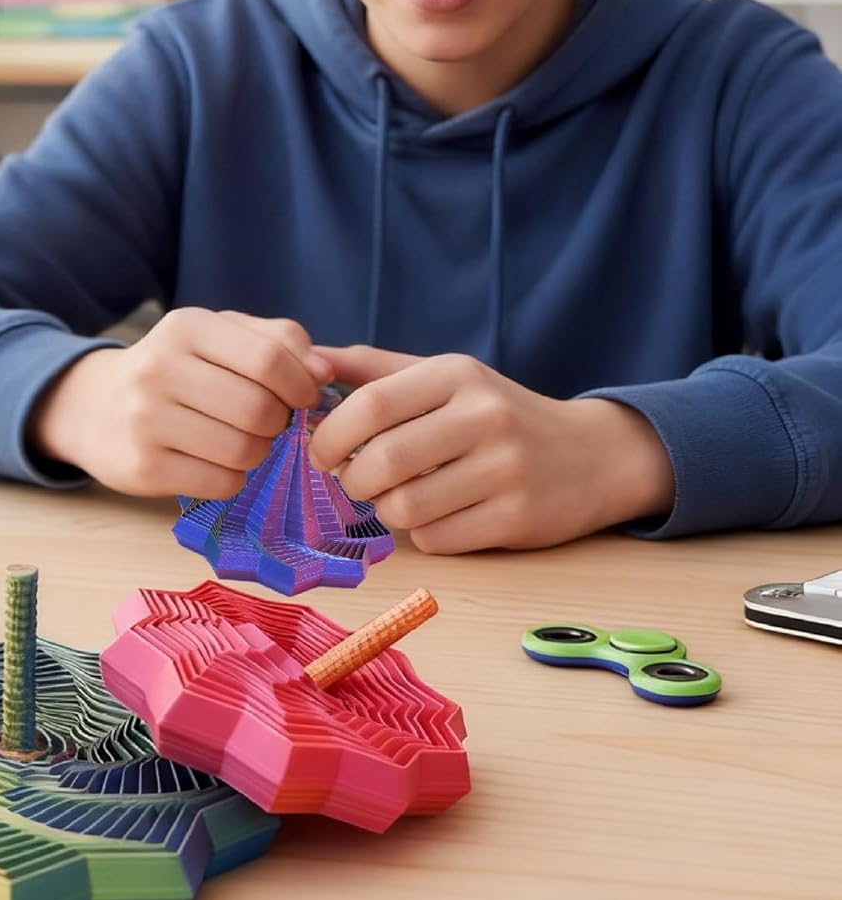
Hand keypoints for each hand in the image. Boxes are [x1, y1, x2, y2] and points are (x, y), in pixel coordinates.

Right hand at [28, 308, 331, 498]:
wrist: (96, 407)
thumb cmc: (176, 368)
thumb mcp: (219, 335)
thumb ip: (278, 341)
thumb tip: (324, 373)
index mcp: (186, 327)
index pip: (269, 359)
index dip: (301, 385)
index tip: (304, 397)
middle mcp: (159, 368)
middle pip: (259, 409)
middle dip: (279, 423)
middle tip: (269, 423)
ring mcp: (146, 419)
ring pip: (244, 450)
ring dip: (258, 452)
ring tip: (241, 441)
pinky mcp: (142, 466)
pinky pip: (222, 482)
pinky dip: (233, 478)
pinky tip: (215, 462)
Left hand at [308, 346, 674, 553]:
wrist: (593, 456)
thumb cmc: (494, 414)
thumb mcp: (442, 377)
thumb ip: (372, 369)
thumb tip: (305, 360)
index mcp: (457, 375)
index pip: (371, 405)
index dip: (331, 434)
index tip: (319, 451)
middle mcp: (484, 417)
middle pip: (382, 463)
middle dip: (352, 480)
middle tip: (357, 481)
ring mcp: (506, 470)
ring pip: (404, 508)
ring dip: (387, 510)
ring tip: (401, 496)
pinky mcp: (517, 519)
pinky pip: (436, 539)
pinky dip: (425, 533)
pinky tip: (441, 514)